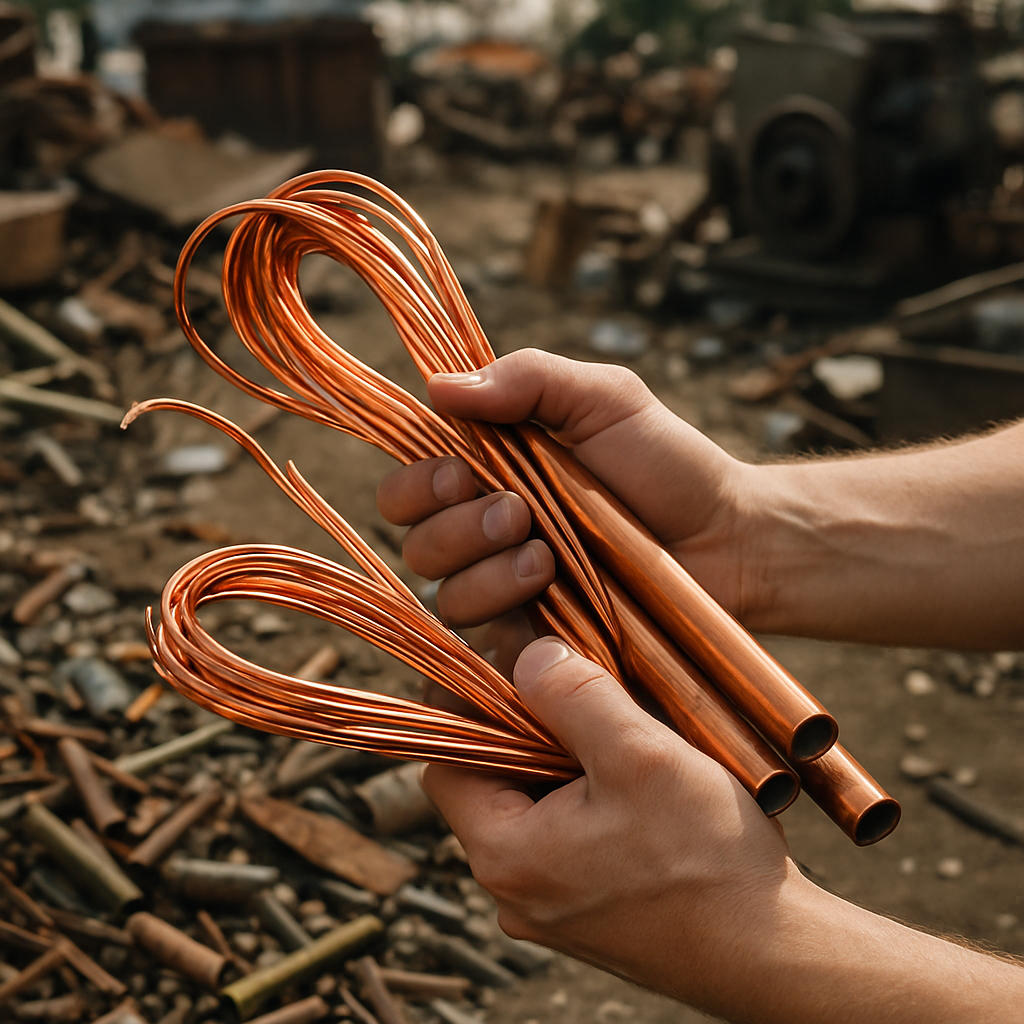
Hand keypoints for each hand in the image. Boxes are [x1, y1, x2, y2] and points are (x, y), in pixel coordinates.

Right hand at [376, 349, 757, 628]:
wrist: (729, 538)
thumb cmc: (669, 463)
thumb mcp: (605, 399)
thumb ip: (528, 380)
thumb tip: (439, 387)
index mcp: (492, 474)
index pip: (411, 487)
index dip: (416, 484)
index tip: (459, 473)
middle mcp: (490, 534)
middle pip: (417, 544)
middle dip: (455, 529)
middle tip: (517, 513)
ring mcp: (512, 591)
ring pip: (446, 595)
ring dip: (486, 572)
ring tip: (546, 557)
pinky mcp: (538, 639)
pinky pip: (485, 642)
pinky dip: (506, 614)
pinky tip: (551, 589)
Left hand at [424, 640, 1023, 1023]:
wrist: (775, 957)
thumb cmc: (709, 864)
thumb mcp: (640, 756)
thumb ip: (574, 697)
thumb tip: (527, 656)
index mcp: (506, 854)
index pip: (448, 759)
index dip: (468, 704)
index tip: (503, 664)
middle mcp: (514, 889)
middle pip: (491, 781)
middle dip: (525, 728)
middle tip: (572, 689)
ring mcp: (551, 906)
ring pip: (531, 806)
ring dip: (560, 761)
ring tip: (612, 731)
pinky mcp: (587, 911)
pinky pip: (563, 836)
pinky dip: (584, 797)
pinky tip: (632, 779)